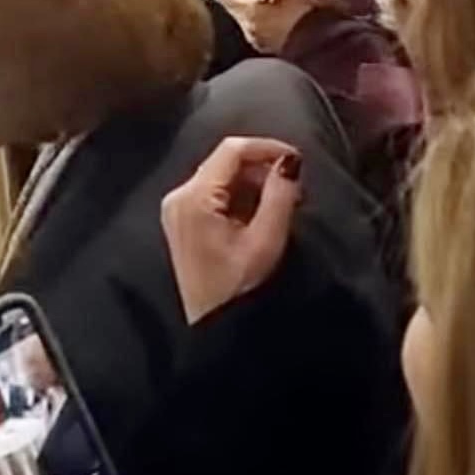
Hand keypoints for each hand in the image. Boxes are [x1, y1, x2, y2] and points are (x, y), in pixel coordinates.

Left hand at [161, 136, 301, 322]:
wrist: (210, 328)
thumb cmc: (238, 289)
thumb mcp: (266, 241)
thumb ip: (280, 196)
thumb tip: (290, 161)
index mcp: (194, 198)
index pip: (231, 149)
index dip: (267, 147)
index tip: (298, 159)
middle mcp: (179, 196)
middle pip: (225, 161)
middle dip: (263, 168)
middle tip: (296, 187)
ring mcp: (177, 208)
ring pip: (222, 176)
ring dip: (255, 183)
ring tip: (285, 203)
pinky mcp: (182, 221)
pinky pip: (214, 194)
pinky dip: (241, 197)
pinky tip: (262, 214)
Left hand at [216, 0, 341, 53]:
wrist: (325, 44)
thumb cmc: (310, 14)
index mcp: (248, 10)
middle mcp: (248, 27)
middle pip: (237, 4)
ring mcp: (258, 40)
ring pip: (250, 17)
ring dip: (261, 6)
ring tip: (282, 0)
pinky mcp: (270, 49)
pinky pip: (261, 30)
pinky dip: (268, 20)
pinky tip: (287, 15)